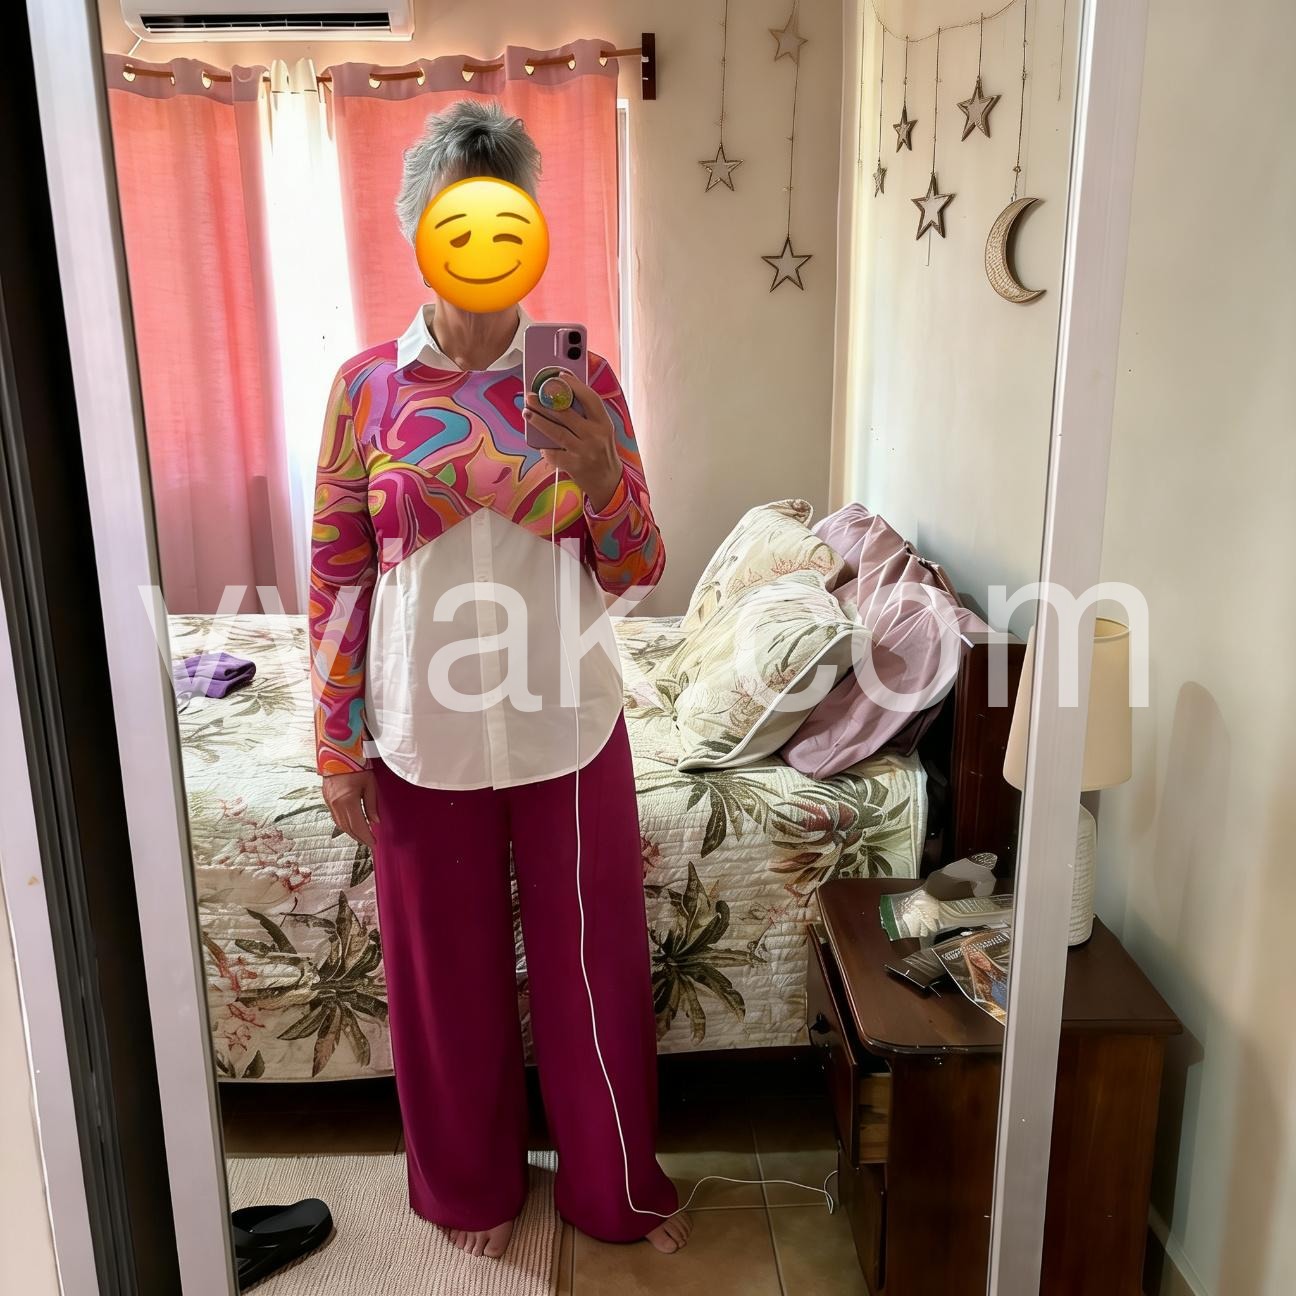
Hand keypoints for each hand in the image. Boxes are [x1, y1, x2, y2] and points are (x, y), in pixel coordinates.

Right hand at [322, 770, 379, 849]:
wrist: (338, 752)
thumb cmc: (357, 765)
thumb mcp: (370, 784)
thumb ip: (372, 804)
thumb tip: (375, 822)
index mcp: (348, 800)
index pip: (358, 825)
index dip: (366, 837)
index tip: (374, 844)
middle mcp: (336, 804)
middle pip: (348, 828)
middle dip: (359, 837)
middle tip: (369, 843)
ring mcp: (329, 801)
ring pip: (340, 824)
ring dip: (351, 832)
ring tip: (362, 836)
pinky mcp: (326, 798)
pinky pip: (335, 817)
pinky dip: (344, 824)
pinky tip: (351, 825)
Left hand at [523, 373, 623, 511]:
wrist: (608, 482)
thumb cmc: (602, 452)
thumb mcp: (603, 431)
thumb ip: (588, 416)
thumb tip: (563, 396)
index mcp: (604, 424)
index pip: (590, 399)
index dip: (574, 386)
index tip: (559, 377)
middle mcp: (595, 436)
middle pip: (566, 414)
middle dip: (545, 403)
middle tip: (531, 396)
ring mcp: (584, 451)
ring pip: (556, 432)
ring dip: (538, 421)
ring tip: (527, 412)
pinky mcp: (574, 465)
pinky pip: (553, 453)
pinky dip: (545, 448)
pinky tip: (539, 444)